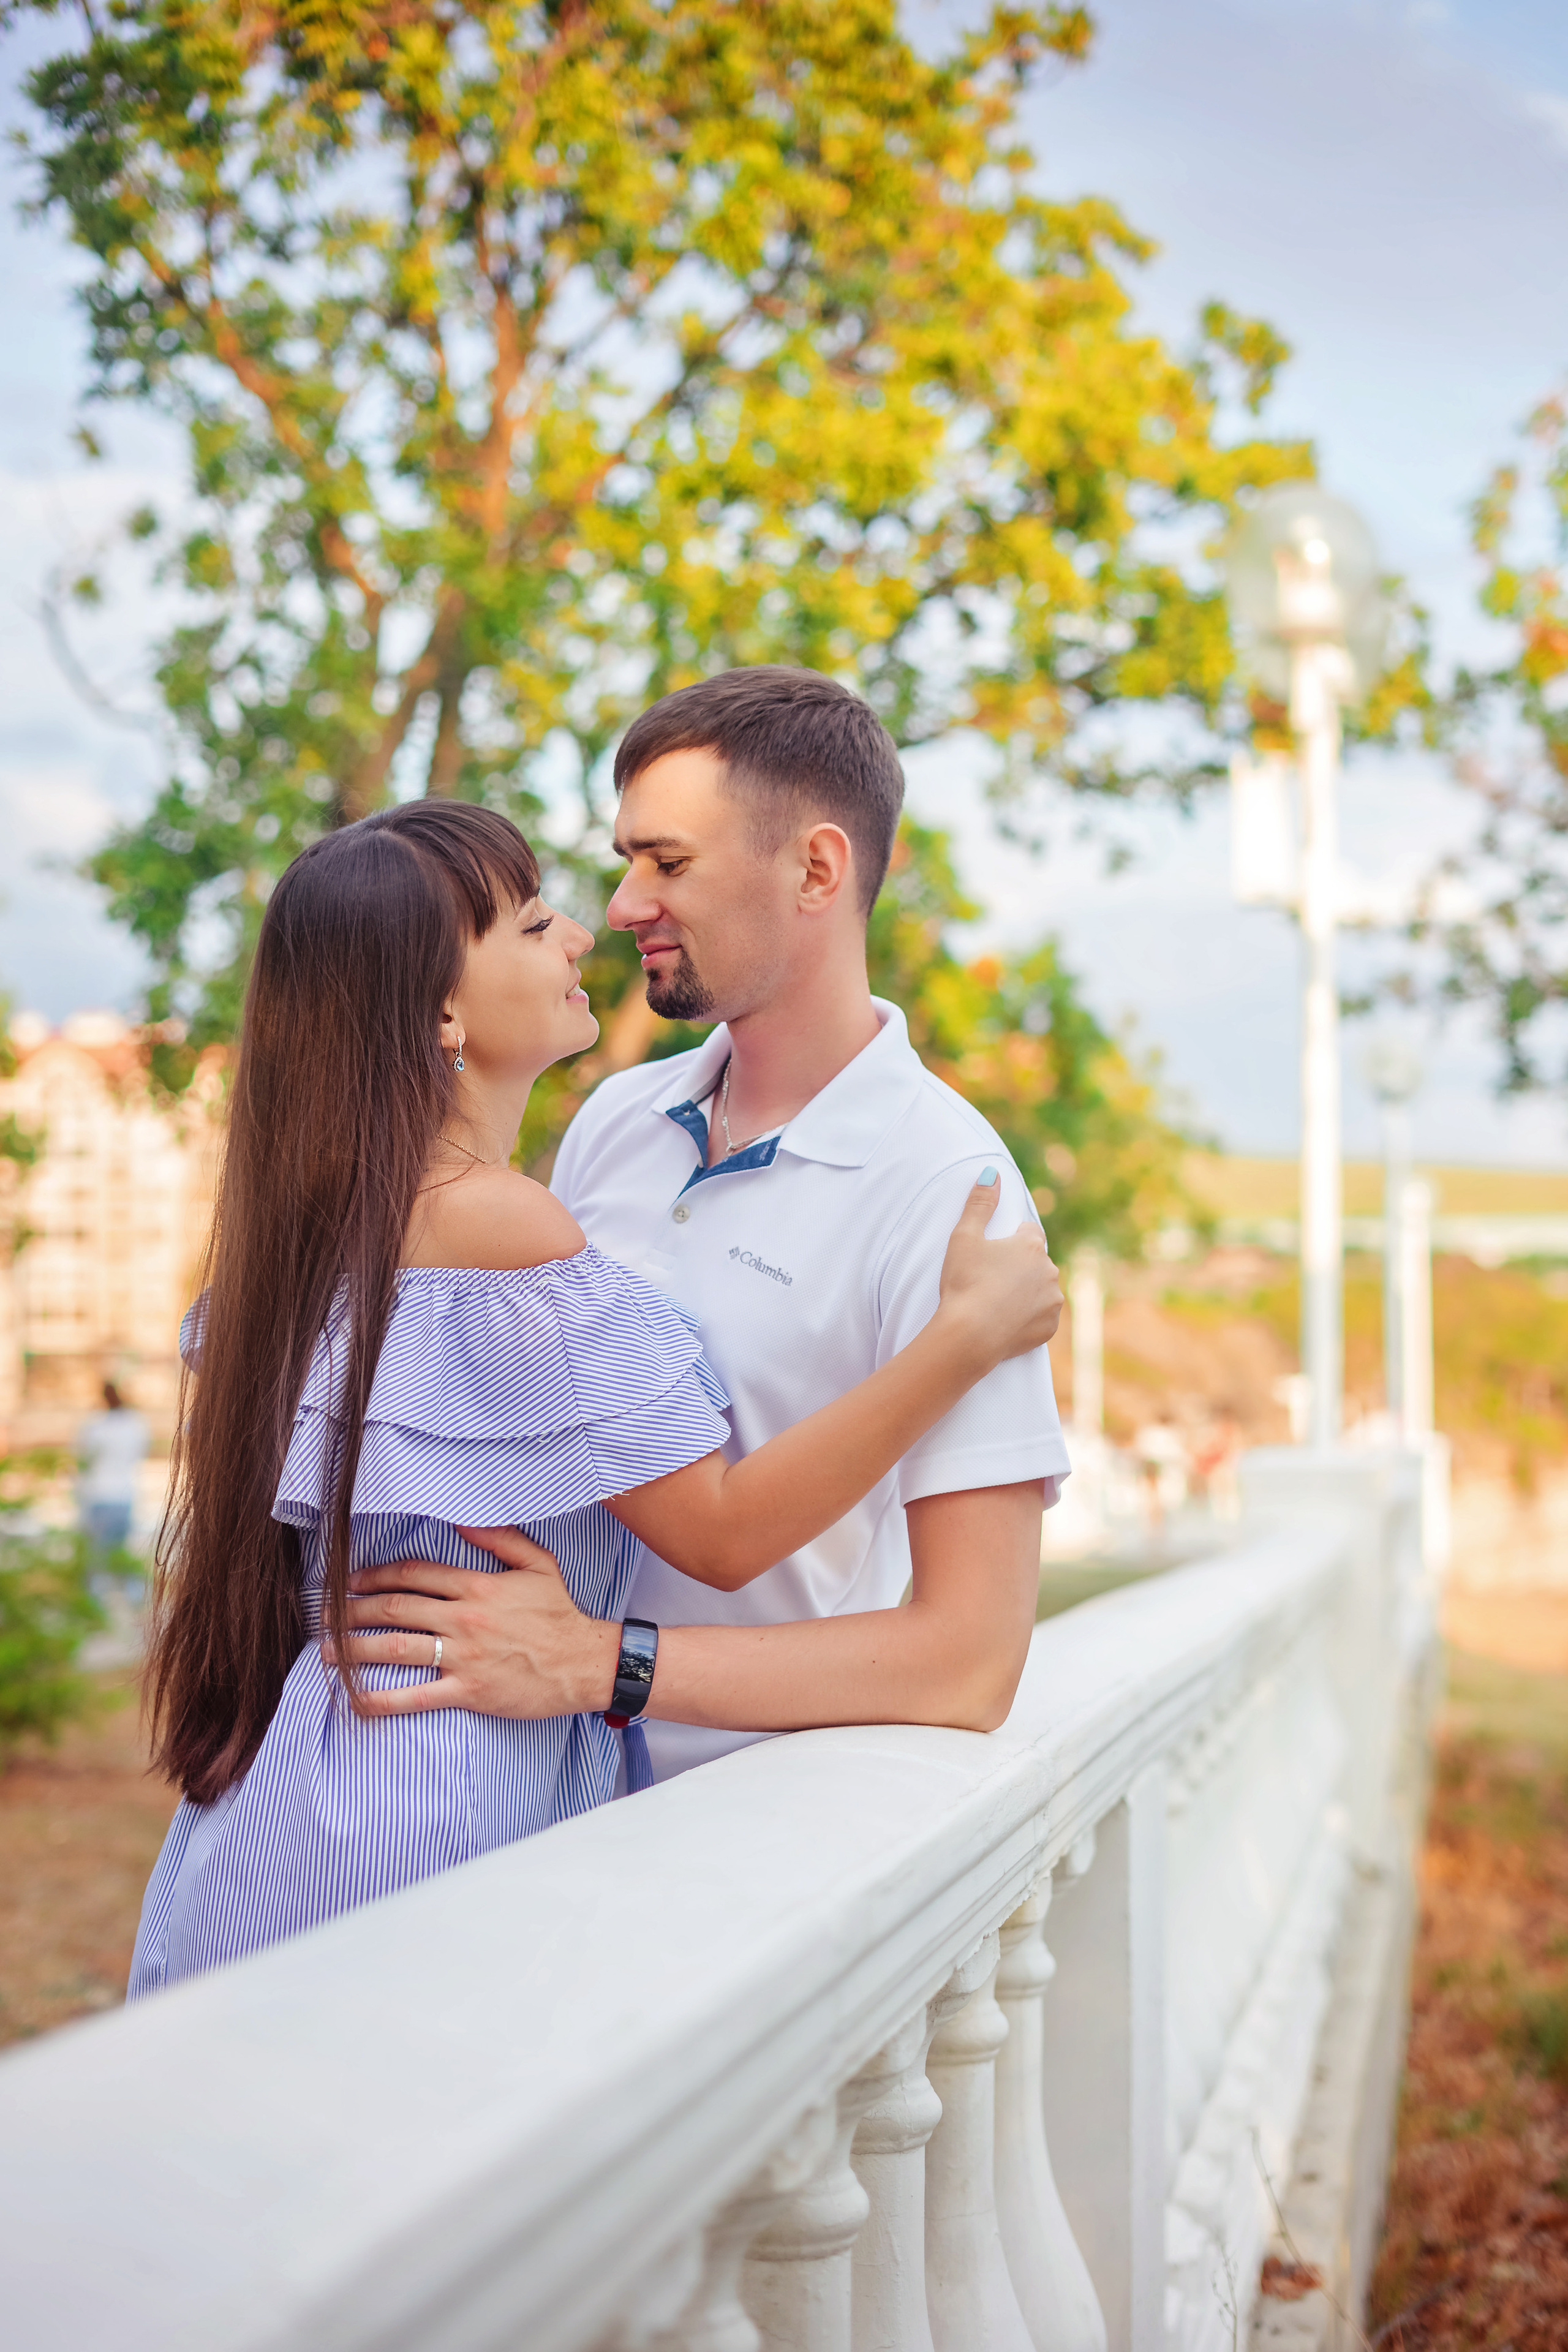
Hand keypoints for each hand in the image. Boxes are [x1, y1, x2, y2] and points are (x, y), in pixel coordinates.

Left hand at [328, 1526, 618, 1719]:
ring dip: (354, 1649)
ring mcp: (464, 1656)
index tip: (352, 1581)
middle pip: (395, 1609)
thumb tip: (462, 1519)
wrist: (585, 1663)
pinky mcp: (467, 1691)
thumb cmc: (560, 1614)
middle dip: (354, 1611)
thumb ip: (499, 1538)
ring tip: (325, 1652)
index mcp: (477, 1586)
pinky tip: (354, 1700)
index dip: (376, 1575)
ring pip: (396, 1649)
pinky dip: (381, 1699)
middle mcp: (464, 1618)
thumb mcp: (537, 1563)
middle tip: (326, 1615)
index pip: (414, 1574)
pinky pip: (415, 1696)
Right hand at [936, 1172, 1062, 1363]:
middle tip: (990, 1280)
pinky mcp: (1050, 1328)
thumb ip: (980, 1203)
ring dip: (1027, 1292)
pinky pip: (1041, 1317)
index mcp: (1030, 1245)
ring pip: (1042, 1289)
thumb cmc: (964, 1282)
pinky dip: (1028, 1318)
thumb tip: (992, 1173)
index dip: (1010, 1241)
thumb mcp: (964, 1237)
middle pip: (1036, 1262)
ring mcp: (1052, 1300)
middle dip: (1019, 1267)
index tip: (993, 1255)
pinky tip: (1006, 1321)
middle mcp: (1049, 1270)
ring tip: (997, 1302)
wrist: (969, 1335)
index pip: (1029, 1232)